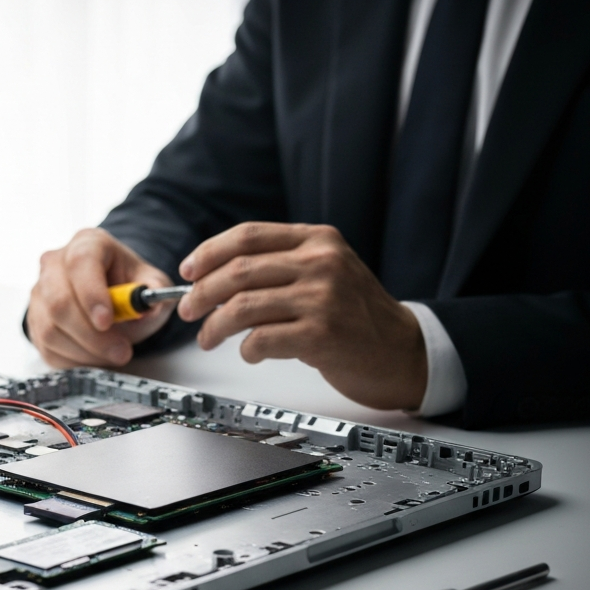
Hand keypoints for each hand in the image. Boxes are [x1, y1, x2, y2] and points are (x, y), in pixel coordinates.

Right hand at [27, 228, 174, 368]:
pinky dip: (74, 360)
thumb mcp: (152, 284)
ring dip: (86, 351)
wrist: (111, 297)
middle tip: (121, 351)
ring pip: (50, 330)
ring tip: (113, 354)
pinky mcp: (34, 320)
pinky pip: (47, 348)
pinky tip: (96, 355)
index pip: (80, 263)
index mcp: (87, 244)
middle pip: (59, 302)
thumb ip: (156, 292)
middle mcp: (55, 264)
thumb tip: (148, 307)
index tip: (107, 322)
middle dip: (91, 335)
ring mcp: (40, 292)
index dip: (91, 294)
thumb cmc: (130, 287)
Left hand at [176, 222, 426, 409]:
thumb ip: (280, 264)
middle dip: (201, 294)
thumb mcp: (326, 271)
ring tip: (209, 338)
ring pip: (242, 307)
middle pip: (237, 271)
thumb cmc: (355, 315)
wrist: (402, 350)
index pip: (247, 236)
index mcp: (317, 239)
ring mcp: (323, 298)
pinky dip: (246, 350)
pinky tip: (250, 353)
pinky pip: (260, 340)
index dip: (208, 253)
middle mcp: (321, 262)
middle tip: (188, 311)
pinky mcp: (322, 335)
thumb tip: (213, 277)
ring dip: (214, 327)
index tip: (188, 272)